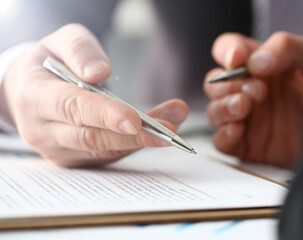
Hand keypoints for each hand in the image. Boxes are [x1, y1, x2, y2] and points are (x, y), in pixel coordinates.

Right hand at [0, 24, 188, 166]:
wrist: (27, 91)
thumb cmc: (48, 64)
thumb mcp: (60, 42)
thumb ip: (79, 50)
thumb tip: (100, 72)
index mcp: (35, 97)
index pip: (73, 108)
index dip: (105, 115)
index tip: (135, 119)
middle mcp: (42, 130)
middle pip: (93, 138)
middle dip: (135, 135)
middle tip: (171, 127)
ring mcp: (58, 149)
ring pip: (104, 150)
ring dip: (142, 140)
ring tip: (173, 123)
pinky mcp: (73, 158)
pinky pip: (107, 155)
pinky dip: (134, 145)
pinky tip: (157, 132)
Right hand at [204, 32, 302, 167]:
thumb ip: (287, 48)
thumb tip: (253, 62)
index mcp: (264, 66)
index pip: (230, 50)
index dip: (227, 53)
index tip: (237, 61)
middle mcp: (251, 92)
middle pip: (215, 83)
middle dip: (228, 85)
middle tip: (257, 91)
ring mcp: (248, 120)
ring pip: (214, 111)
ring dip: (223, 107)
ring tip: (245, 107)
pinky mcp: (248, 146)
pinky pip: (221, 142)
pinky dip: (223, 135)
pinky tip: (238, 129)